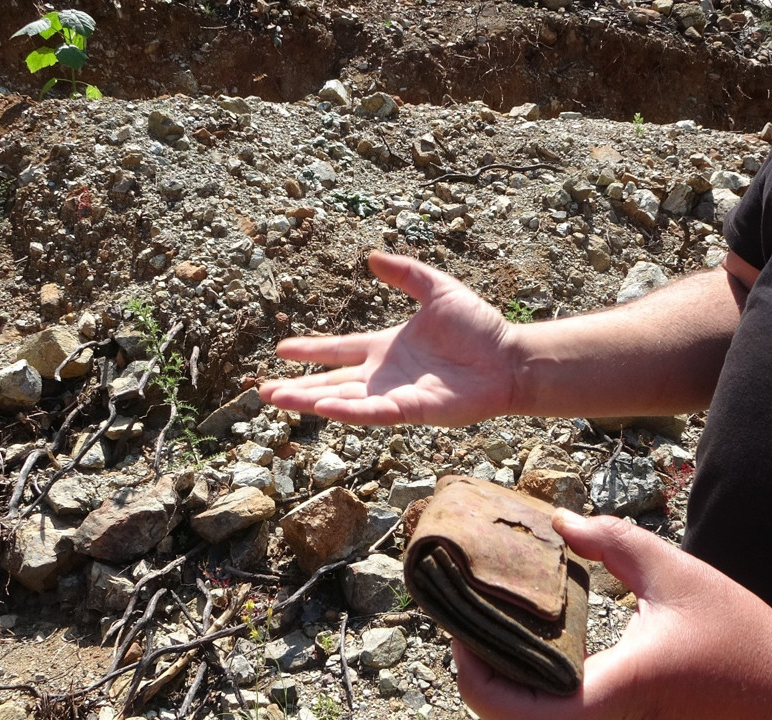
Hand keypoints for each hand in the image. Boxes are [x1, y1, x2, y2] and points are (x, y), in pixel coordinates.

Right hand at [260, 251, 518, 425]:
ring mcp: (395, 395)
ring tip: (277, 400)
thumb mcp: (438, 290)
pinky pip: (373, 413)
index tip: (281, 349)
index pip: (339, 349)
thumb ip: (406, 273)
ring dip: (310, 401)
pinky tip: (322, 406)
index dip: (310, 350)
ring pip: (343, 400)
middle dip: (296, 387)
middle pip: (331, 381)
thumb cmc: (479, 328)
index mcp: (386, 348)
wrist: (509, 358)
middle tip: (262, 390)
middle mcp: (384, 375)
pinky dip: (347, 411)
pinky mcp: (411, 410)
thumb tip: (372, 256)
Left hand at [454, 511, 771, 719]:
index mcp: (612, 694)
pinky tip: (539, 661)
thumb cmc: (743, 639)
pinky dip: (537, 702)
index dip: (469, 670)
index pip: (508, 707)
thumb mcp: (675, 574)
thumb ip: (611, 541)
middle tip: (470, 626)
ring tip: (498, 637)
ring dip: (505, 692)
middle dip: (478, 679)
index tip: (460, 628)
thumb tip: (558, 520)